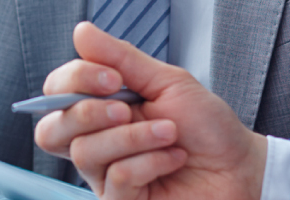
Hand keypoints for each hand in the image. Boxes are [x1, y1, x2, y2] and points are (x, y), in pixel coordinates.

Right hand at [34, 22, 269, 199]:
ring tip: (168, 133)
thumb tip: (82, 33)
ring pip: (85, 152)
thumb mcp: (166, 81)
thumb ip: (121, 58)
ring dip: (134, 137)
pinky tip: (172, 159)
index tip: (112, 77)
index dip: (73, 81)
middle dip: (88, 112)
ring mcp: (105, 175)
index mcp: (101, 109)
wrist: (239, 168)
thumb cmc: (207, 128)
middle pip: (51, 131)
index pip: (56, 94)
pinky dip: (150, 161)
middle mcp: (97, 142)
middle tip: (126, 108)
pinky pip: (116, 177)